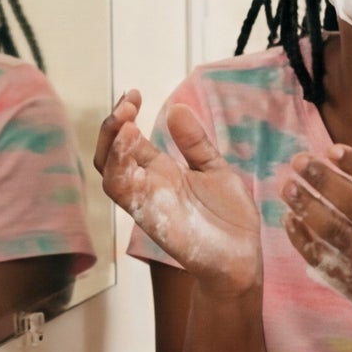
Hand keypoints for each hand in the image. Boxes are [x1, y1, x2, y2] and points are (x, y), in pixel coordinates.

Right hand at [95, 90, 261, 294]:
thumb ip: (194, 142)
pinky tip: (130, 144)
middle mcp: (148, 185)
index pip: (128, 141)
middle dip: (111, 127)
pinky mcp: (151, 217)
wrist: (242, 257)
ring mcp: (147, 201)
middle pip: (108, 154)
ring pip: (108, 173)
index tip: (134, 94)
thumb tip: (177, 107)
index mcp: (161, 171)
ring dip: (111, 145)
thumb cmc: (229, 217)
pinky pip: (124, 192)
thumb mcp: (215, 168)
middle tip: (127, 104)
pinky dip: (120, 167)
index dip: (124, 117)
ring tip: (124, 121)